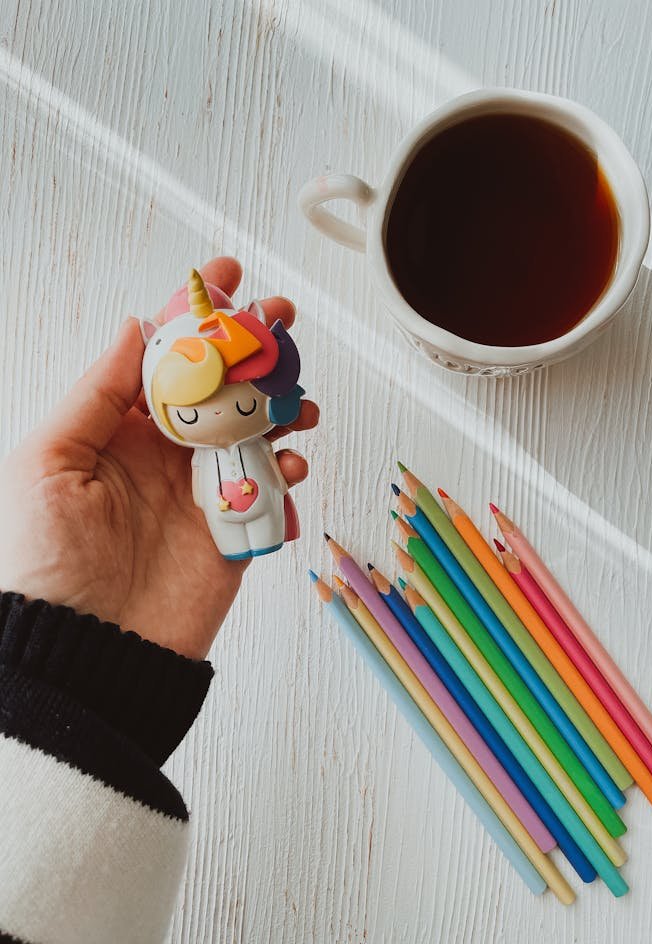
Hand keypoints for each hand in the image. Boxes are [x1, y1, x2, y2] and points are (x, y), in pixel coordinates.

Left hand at [0, 257, 318, 658]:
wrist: (89, 650)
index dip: (193, 314)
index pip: (163, 357)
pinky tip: (292, 459)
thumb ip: (96, 393)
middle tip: (279, 321)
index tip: (222, 278)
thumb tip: (131, 329)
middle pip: (221, 385)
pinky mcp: (235, 529)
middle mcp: (166, 453)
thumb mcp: (47, 461)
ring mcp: (204, 490)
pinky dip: (291, 467)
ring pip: (257, 429)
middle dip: (253, 348)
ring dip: (283, 404)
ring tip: (296, 397)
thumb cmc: (48, 562)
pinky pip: (274, 487)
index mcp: (120, 430)